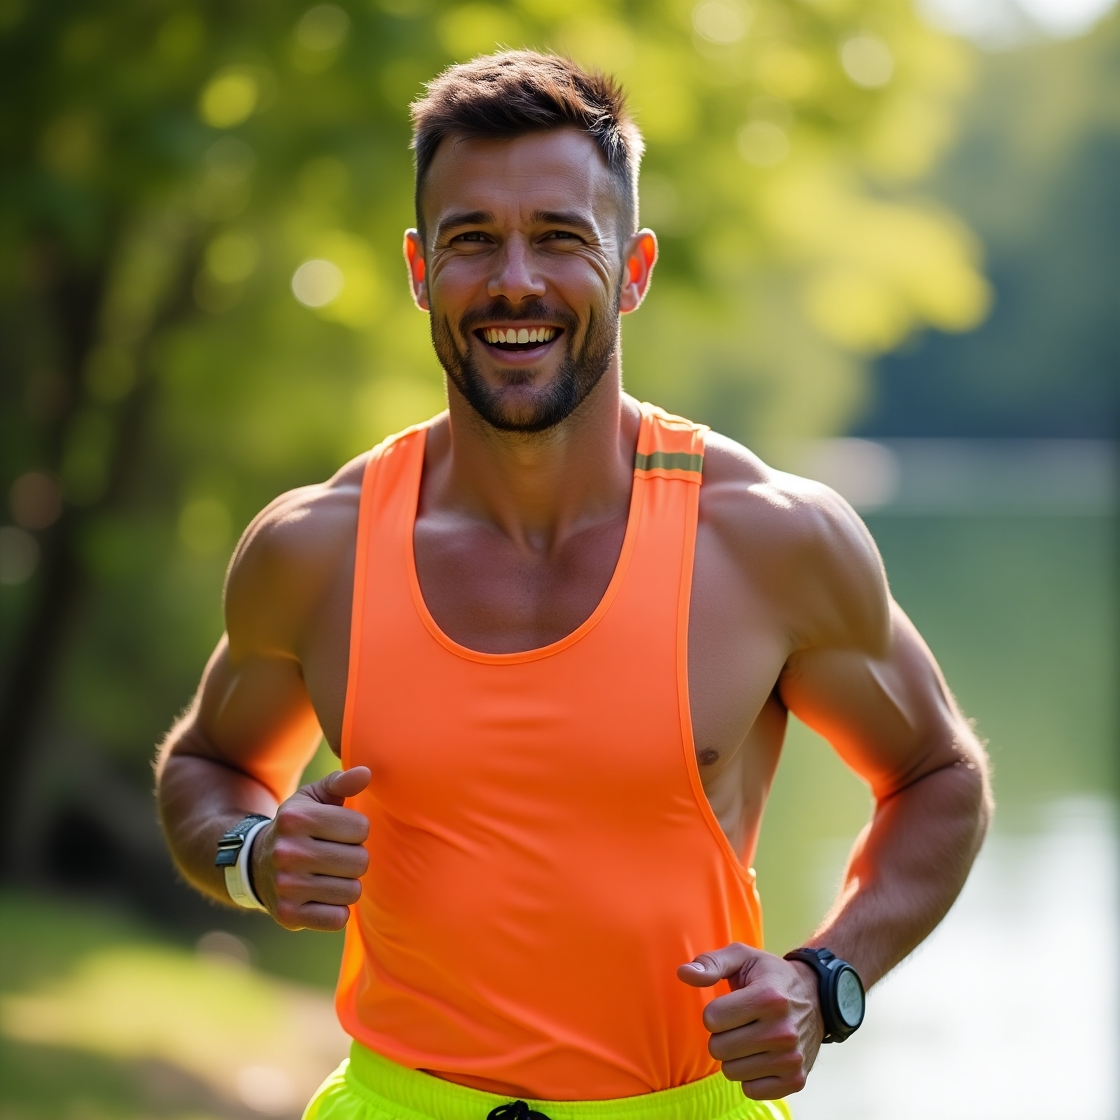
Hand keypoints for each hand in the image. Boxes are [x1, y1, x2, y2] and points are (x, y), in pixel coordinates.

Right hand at [251, 766, 370, 930]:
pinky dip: (336, 910)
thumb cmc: (297, 827)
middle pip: (360, 861)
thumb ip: (340, 783)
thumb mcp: (312, 799)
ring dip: (347, 884)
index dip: (356, 831)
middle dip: (354, 858)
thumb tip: (365, 773)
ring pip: (352, 891)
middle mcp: (287, 852)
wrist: (256, 864)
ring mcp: (286, 886)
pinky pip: (338, 918)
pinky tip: (321, 897)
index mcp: (296, 818)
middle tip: (335, 856)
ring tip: (328, 876)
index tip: (339, 833)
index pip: (361, 828)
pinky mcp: (288, 915)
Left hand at [677, 942, 823, 1098]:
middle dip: (721, 1035)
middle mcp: (783, 1030)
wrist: (818, 997)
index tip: (730, 1004)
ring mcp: (791, 1058)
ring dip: (734, 1056)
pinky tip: (762, 1056)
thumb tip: (683, 973)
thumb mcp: (743, 957)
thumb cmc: (771, 976)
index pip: (712, 1019)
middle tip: (739, 1023)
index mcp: (768, 997)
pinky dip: (750, 1076)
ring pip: (731, 1071)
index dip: (715, 1012)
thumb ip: (711, 963)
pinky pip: (751, 1090)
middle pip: (719, 1048)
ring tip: (751, 1038)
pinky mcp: (796, 1080)